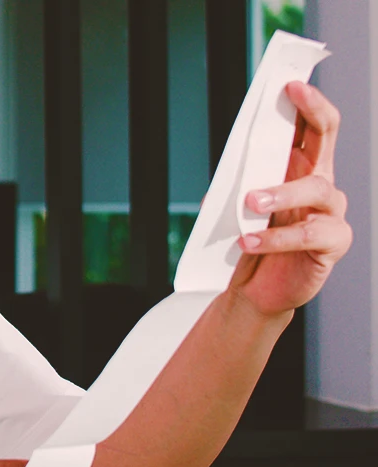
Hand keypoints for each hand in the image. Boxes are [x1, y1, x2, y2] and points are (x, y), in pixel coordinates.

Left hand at [231, 81, 352, 315]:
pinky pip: (309, 234)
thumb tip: (232, 158)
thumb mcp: (241, 204)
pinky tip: (248, 241)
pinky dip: (275, 237)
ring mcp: (330, 213)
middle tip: (292, 97)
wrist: (255, 287)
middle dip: (314, 112)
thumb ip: (243, 179)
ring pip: (318, 189)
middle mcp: (321, 184)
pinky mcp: (332, 243)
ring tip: (251, 202)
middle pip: (327, 139)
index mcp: (299, 169)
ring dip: (281, 192)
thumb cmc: (250, 239)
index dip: (306, 102)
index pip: (310, 127)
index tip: (290, 83)